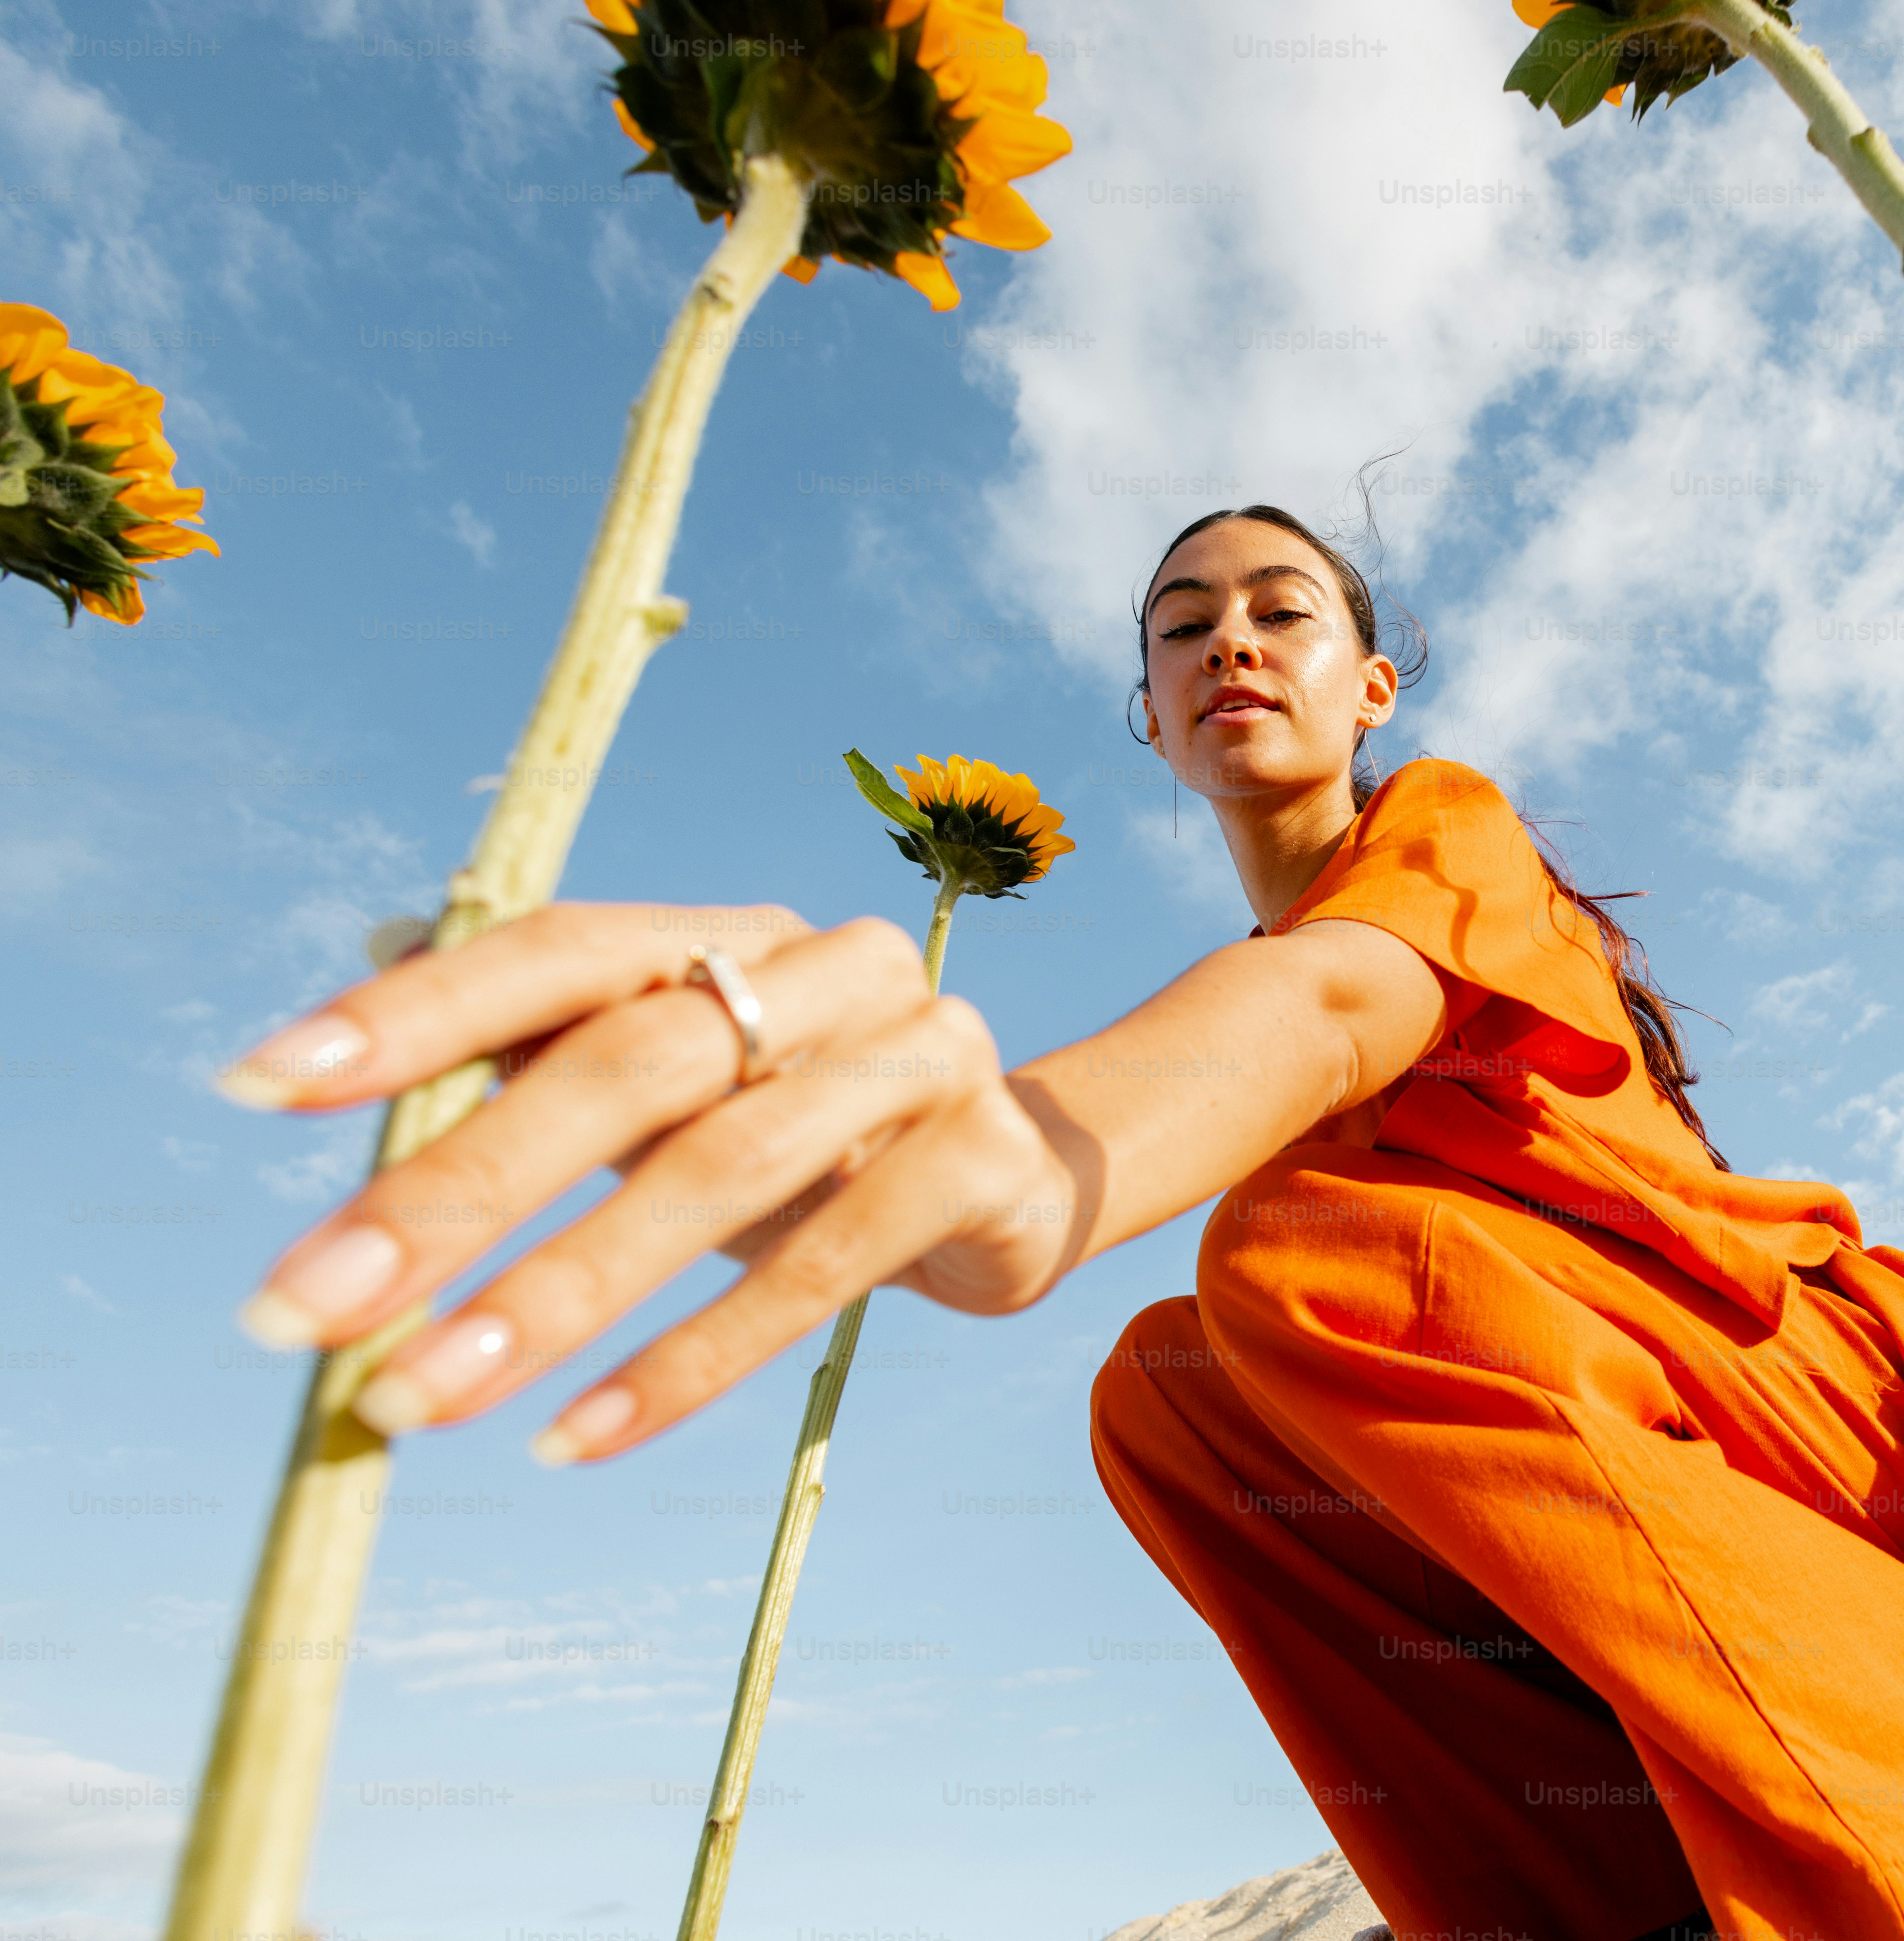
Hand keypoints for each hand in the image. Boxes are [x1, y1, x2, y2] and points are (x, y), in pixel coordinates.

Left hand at [220, 903, 1076, 1462]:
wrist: (1022, 1172)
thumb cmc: (801, 1128)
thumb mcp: (676, 1087)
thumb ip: (537, 1048)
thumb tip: (354, 998)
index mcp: (731, 932)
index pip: (557, 948)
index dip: (414, 1011)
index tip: (257, 1089)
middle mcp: (828, 969)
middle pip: (625, 1066)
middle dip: (453, 1191)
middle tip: (299, 1309)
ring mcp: (920, 1056)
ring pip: (718, 1173)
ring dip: (550, 1297)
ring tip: (411, 1402)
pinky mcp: (983, 1161)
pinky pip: (824, 1270)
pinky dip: (690, 1362)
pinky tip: (572, 1440)